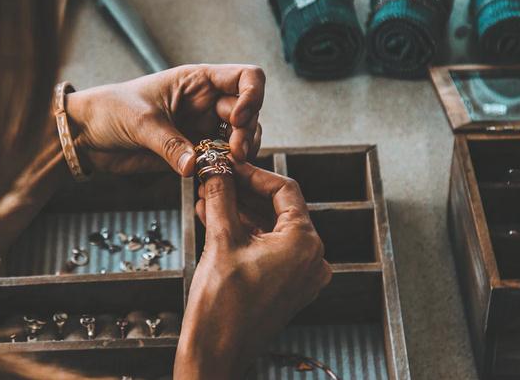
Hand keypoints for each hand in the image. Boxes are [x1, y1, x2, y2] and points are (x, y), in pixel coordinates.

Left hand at [64, 64, 263, 175]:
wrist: (88, 135)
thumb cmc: (110, 111)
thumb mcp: (140, 122)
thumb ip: (169, 144)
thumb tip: (194, 166)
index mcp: (198, 81)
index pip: (245, 78)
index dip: (252, 96)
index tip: (238, 118)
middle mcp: (207, 102)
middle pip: (249, 111)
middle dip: (247, 131)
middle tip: (234, 153)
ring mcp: (204, 127)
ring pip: (242, 136)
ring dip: (243, 150)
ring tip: (229, 164)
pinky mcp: (196, 151)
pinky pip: (223, 158)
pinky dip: (229, 167)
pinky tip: (220, 174)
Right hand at [174, 162, 331, 378]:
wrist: (215, 355)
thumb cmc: (221, 306)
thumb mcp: (221, 241)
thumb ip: (221, 197)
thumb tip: (216, 169)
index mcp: (304, 244)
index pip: (284, 191)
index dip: (253, 173)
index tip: (228, 165)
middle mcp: (311, 259)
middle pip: (278, 209)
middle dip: (243, 193)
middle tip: (214, 179)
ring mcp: (301, 276)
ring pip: (271, 229)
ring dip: (240, 212)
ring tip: (207, 198)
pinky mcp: (288, 287)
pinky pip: (269, 249)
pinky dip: (245, 234)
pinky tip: (215, 219)